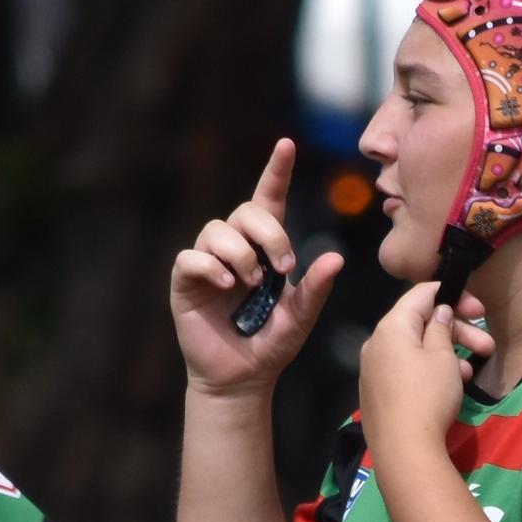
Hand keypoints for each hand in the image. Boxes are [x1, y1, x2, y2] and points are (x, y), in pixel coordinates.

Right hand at [171, 138, 343, 396]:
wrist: (243, 376)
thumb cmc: (273, 342)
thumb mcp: (302, 315)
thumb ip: (316, 286)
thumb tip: (336, 258)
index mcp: (265, 247)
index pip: (269, 199)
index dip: (276, 171)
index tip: (286, 145)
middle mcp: (235, 247)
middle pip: (245, 210)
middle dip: (269, 234)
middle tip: (284, 267)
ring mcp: (208, 263)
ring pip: (216, 230)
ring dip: (241, 254)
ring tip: (253, 285)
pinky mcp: (185, 282)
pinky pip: (191, 258)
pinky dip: (212, 267)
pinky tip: (229, 286)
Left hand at [359, 282, 494, 452]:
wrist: (403, 451)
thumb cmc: (428, 395)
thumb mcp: (443, 357)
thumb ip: (441, 328)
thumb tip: (439, 312)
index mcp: (391, 327)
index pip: (421, 294)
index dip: (453, 295)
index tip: (478, 310)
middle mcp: (376, 344)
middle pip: (420, 323)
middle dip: (457, 331)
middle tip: (488, 344)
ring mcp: (374, 370)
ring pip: (415, 349)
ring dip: (447, 353)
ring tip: (472, 371)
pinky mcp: (378, 393)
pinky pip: (406, 369)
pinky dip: (430, 369)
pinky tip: (452, 385)